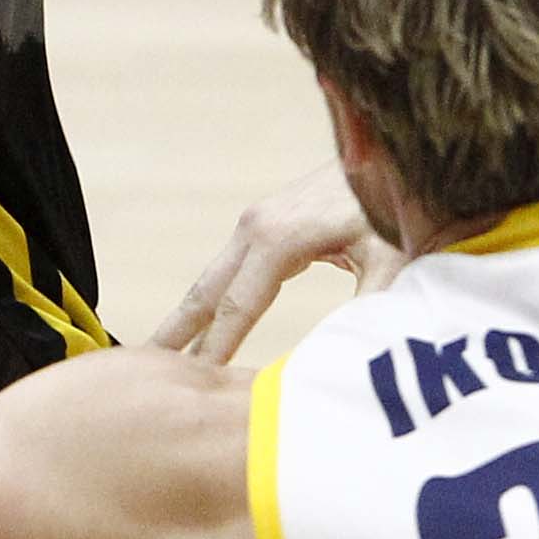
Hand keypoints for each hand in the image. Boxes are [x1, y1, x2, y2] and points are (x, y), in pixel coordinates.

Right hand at [150, 163, 395, 361]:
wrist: (397, 148)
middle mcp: (255, 227)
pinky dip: (210, 301)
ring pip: (212, 281)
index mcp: (278, 239)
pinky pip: (229, 270)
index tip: (188, 390)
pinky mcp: (266, 221)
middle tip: (138, 375)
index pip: (235, 310)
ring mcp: (257, 221)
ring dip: (187, 320)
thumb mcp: (393, 258)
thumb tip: (349, 362)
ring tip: (160, 358)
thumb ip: (371, 309)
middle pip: (205, 293)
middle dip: (175, 336)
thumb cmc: (399, 203)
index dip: (212, 353)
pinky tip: (205, 326)